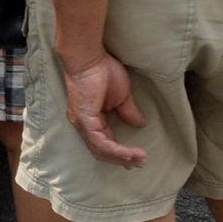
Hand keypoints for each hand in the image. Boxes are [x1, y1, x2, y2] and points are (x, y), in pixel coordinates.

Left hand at [61, 51, 147, 167]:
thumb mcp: (121, 96)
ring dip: (120, 157)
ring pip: (100, 150)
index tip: (136, 158)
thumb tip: (140, 123)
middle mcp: (83, 125)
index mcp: (90, 119)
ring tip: (138, 159)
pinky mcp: (85, 120)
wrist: (90, 57)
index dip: (119, 152)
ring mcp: (82, 123)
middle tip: (138, 164)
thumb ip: (128, 111)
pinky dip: (115, 150)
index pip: (104, 142)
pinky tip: (127, 153)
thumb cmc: (102, 71)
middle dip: (121, 159)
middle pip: (101, 151)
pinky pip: (100, 142)